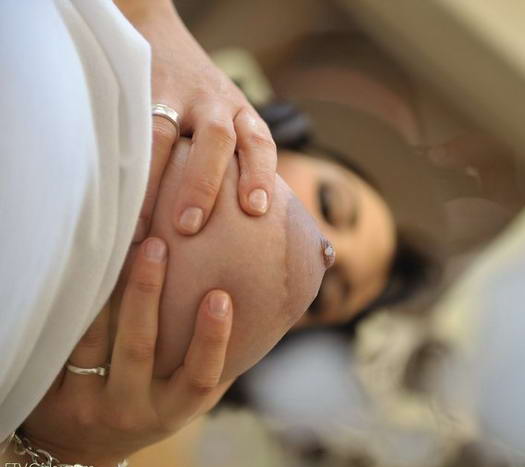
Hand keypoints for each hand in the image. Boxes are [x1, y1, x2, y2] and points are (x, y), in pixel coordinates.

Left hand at [18, 237, 232, 466]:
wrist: (84, 445)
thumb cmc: (154, 406)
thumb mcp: (189, 397)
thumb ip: (222, 362)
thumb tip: (267, 306)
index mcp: (173, 409)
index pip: (198, 377)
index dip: (211, 339)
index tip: (220, 295)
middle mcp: (132, 408)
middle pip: (138, 348)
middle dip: (146, 294)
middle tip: (158, 245)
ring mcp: (89, 402)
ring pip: (93, 340)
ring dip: (105, 289)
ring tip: (118, 242)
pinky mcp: (51, 394)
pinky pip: (61, 342)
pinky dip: (74, 303)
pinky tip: (86, 266)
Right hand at [118, 0, 276, 239]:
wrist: (157, 32)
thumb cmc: (199, 100)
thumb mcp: (229, 117)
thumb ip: (237, 159)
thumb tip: (245, 223)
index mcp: (240, 113)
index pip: (258, 142)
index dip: (259, 175)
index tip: (255, 209)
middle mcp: (212, 102)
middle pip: (216, 139)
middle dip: (203, 184)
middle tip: (190, 226)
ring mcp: (172, 94)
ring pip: (164, 134)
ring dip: (153, 182)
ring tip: (142, 227)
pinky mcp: (136, 91)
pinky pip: (128, 128)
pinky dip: (123, 164)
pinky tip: (114, 197)